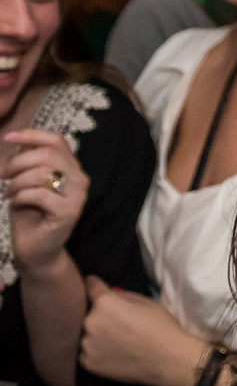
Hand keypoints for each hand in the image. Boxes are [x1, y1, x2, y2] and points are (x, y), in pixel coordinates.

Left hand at [3, 129, 87, 273]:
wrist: (36, 250)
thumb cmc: (30, 215)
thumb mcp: (26, 183)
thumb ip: (29, 162)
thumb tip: (21, 141)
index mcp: (71, 168)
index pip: (56, 141)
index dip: (31, 135)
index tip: (7, 138)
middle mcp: (80, 179)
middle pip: (48, 154)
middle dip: (17, 162)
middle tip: (3, 176)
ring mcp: (77, 196)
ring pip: (43, 172)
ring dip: (16, 181)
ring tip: (7, 192)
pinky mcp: (68, 212)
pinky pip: (39, 193)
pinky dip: (20, 195)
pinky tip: (13, 202)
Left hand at [80, 275, 201, 385]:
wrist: (166, 358)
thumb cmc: (160, 327)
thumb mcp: (145, 301)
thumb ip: (122, 296)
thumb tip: (109, 294)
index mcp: (105, 302)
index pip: (90, 285)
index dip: (94, 285)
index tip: (94, 286)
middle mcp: (90, 321)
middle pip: (89, 313)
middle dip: (100, 315)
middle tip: (119, 324)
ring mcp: (87, 343)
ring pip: (87, 334)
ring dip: (97, 335)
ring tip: (119, 342)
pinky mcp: (88, 362)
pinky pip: (87, 352)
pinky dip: (97, 352)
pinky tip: (115, 354)